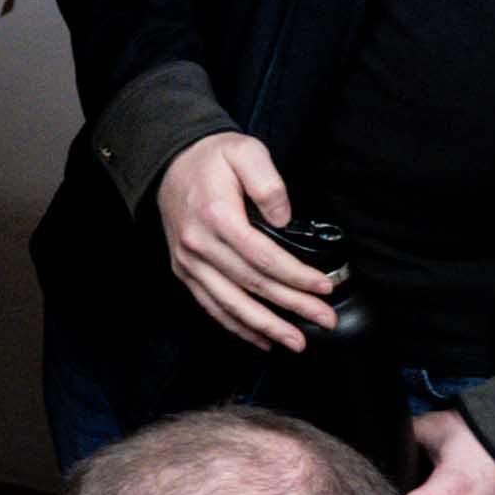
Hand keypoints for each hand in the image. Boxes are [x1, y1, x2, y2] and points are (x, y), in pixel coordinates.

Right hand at [152, 134, 333, 353]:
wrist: (169, 161)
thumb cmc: (212, 158)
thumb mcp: (246, 152)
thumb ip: (269, 183)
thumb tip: (284, 219)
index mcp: (217, 218)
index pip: (264, 257)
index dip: (296, 276)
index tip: (324, 287)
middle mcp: (199, 246)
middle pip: (252, 286)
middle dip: (292, 307)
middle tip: (324, 320)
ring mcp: (188, 263)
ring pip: (230, 305)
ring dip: (266, 328)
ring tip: (296, 342)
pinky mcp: (184, 271)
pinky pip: (211, 306)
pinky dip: (236, 326)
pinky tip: (261, 339)